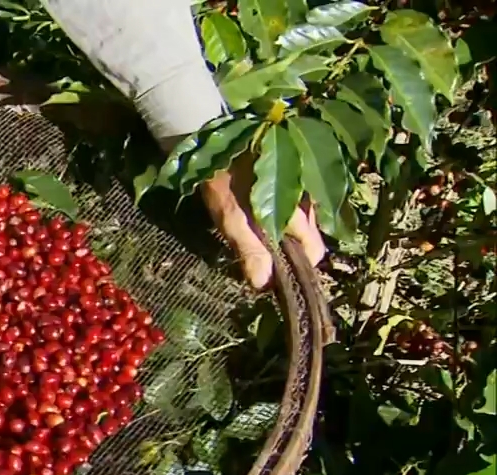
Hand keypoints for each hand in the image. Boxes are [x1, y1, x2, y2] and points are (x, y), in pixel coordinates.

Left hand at [199, 154, 325, 289]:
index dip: (296, 268)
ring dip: (284, 235)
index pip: (314, 250)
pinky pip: (295, 206)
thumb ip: (249, 247)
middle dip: (289, 253)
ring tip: (256, 237)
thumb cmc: (224, 176)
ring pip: (303, 222)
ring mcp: (305, 185)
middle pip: (310, 238)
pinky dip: (282, 217)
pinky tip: (259, 216)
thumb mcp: (230, 215)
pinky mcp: (295, 176)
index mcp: (299, 210)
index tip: (273, 277)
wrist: (217, 134)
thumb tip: (263, 283)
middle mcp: (310, 198)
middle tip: (260, 257)